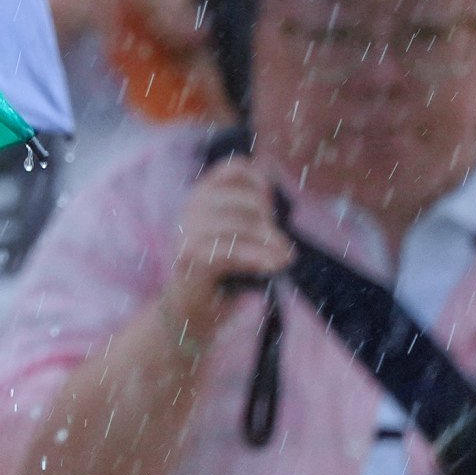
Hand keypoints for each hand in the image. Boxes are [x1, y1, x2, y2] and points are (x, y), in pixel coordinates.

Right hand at [163, 155, 294, 337]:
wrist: (190, 305)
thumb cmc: (220, 266)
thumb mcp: (235, 230)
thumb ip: (250, 209)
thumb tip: (275, 185)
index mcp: (202, 193)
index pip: (234, 168)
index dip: (259, 182)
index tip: (271, 205)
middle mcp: (192, 206)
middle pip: (244, 201)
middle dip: (269, 222)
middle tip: (284, 244)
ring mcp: (188, 231)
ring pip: (240, 226)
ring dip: (270, 243)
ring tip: (287, 257)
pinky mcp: (191, 258)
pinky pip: (233, 251)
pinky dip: (258, 258)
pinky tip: (274, 265)